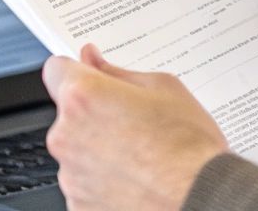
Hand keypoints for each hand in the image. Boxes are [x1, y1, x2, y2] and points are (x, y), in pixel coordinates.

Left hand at [42, 44, 228, 210]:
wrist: (201, 198)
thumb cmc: (189, 148)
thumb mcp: (163, 88)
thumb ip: (117, 72)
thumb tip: (93, 61)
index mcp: (83, 97)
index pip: (56, 69)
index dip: (76, 71)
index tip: (89, 76)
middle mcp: (67, 135)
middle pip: (68, 114)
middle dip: (93, 113)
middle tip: (131, 121)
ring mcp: (70, 175)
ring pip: (77, 151)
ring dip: (97, 149)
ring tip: (140, 155)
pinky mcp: (78, 205)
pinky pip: (84, 183)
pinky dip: (102, 181)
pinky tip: (134, 179)